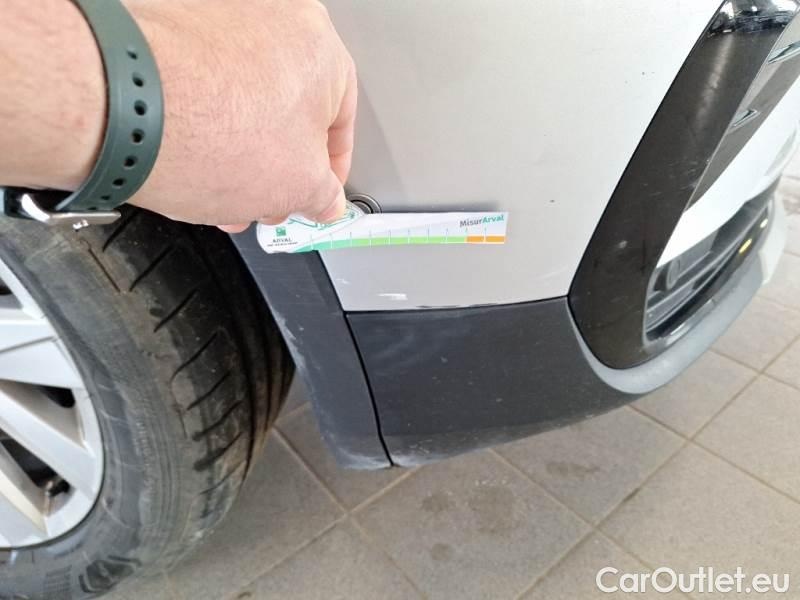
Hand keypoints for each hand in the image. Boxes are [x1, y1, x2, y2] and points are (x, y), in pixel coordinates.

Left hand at [124, 0, 356, 230]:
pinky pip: (202, 85)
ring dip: (240, 151)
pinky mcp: (169, 26)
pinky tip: (192, 160)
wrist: (122, 106)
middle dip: (276, 166)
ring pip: (244, 100)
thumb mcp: (297, 187)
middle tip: (265, 198)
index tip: (314, 196)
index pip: (340, 123)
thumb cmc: (209, 130)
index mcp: (320, 47)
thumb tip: (323, 199)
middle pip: (286, 110)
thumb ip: (322, 195)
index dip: (328, 174)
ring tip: (220, 189)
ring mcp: (216, 16)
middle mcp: (271, 17)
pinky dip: (204, 124)